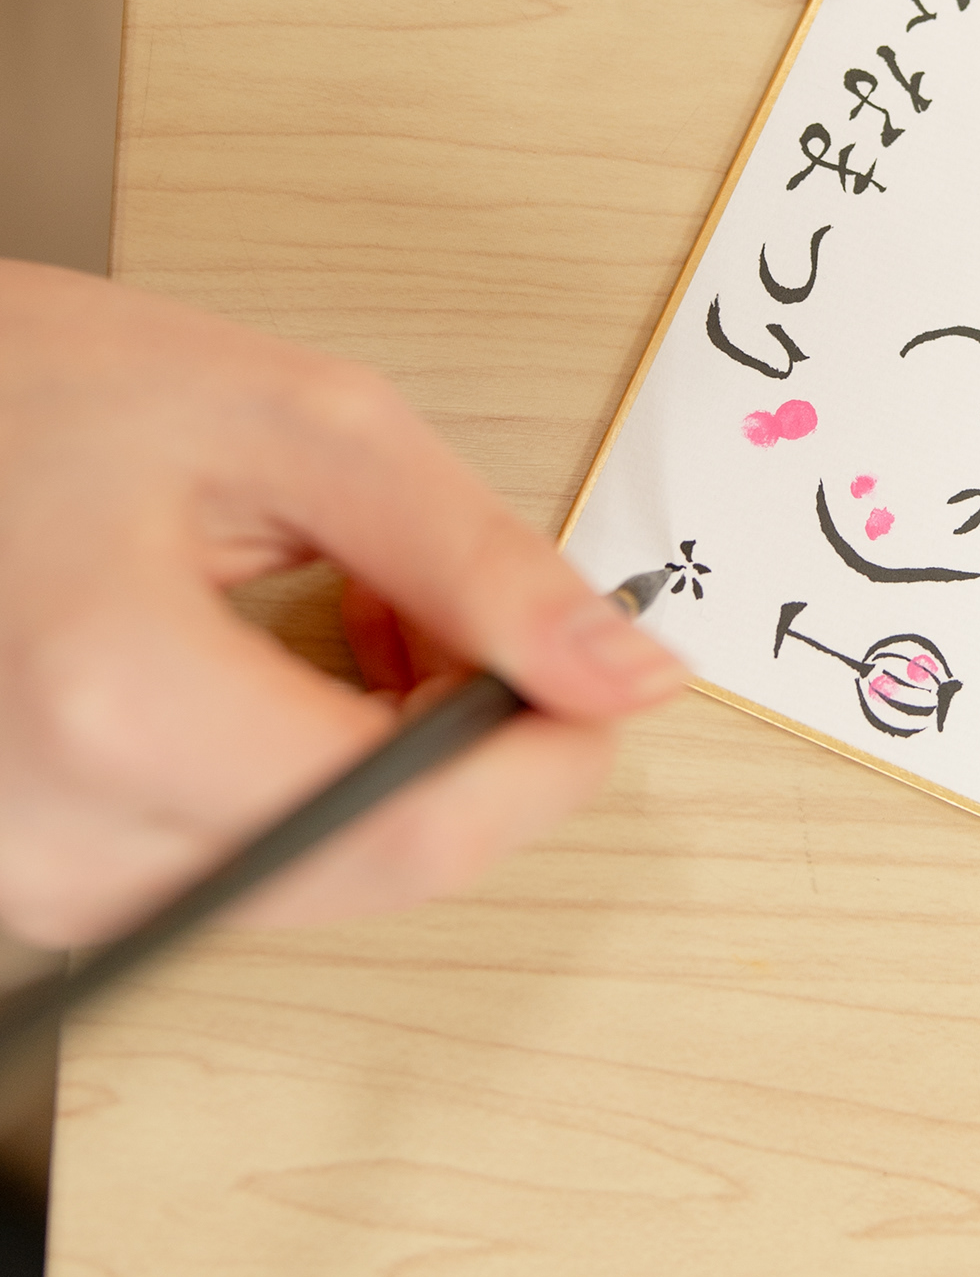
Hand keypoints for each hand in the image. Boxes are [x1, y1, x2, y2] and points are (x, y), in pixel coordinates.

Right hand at [0, 264, 682, 949]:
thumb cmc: (36, 391)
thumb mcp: (291, 422)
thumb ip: (476, 559)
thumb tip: (623, 671)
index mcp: (116, 706)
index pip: (421, 821)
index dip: (554, 754)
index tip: (604, 675)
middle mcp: (56, 838)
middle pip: (373, 871)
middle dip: (468, 744)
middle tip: (446, 600)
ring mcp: (32, 882)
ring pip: (314, 881)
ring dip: (382, 759)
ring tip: (338, 604)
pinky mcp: (32, 885)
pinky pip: (233, 875)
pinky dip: (298, 781)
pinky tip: (271, 663)